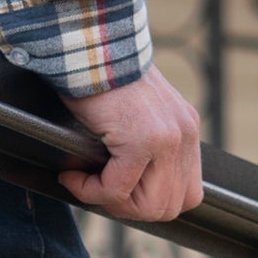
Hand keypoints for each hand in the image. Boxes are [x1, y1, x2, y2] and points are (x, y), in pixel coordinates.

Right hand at [57, 66, 203, 221]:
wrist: (87, 48)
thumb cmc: (98, 81)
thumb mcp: (134, 118)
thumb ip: (143, 151)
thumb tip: (125, 192)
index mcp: (185, 130)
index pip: (185, 195)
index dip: (147, 203)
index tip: (114, 189)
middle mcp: (184, 135)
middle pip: (167, 207)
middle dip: (126, 208)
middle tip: (96, 190)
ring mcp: (168, 139)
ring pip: (146, 206)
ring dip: (108, 202)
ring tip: (84, 181)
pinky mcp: (143, 140)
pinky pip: (117, 189)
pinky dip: (89, 189)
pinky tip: (72, 173)